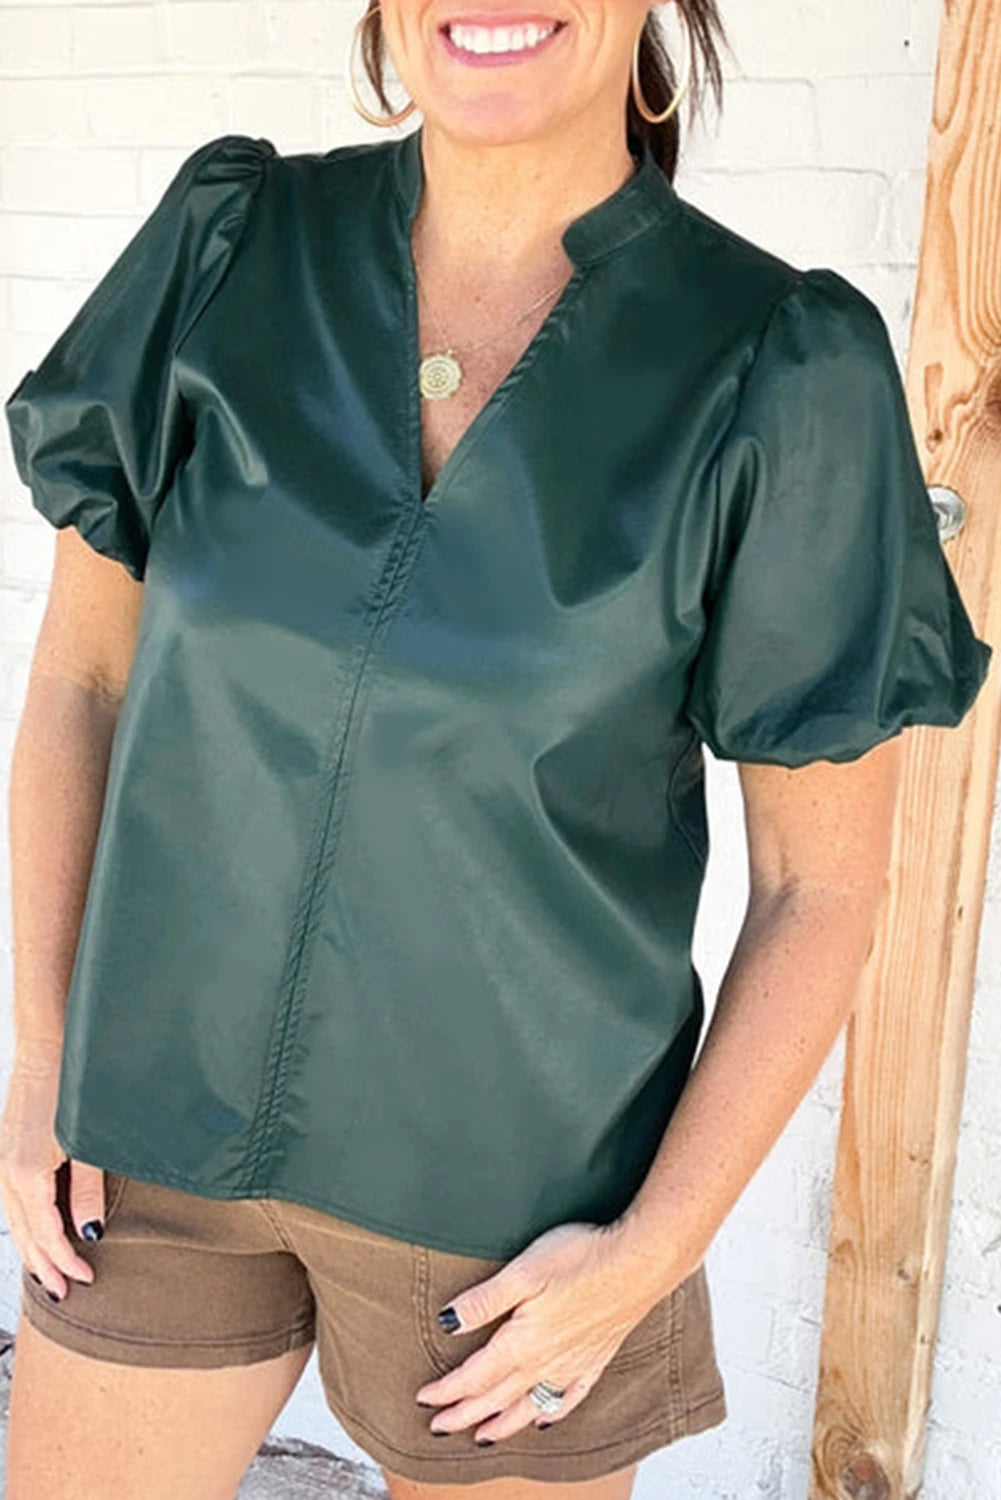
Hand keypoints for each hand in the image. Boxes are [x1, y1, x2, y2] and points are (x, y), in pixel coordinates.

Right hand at [0, 1049, 106, 1298]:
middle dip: (45, 1265)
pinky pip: (10, 1201)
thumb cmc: (74, 1086)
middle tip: (66, 1292)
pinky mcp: (6, 1151)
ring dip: (31, 1248)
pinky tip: (36, 1229)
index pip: (47, 1235)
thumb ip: (87, 1190)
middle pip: (24, 1235)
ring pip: (13, 1220)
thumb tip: (90, 1231)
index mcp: (28, 1173)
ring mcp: (2, 1162)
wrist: (49, 1044)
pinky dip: (23, 1223)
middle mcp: (7, 1173)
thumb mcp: (88, 1144)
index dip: (66, 1261)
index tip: (86, 1279)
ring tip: (49, 1271)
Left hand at [414, 1218, 670, 1444]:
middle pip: (497, 1397)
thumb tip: (447, 1323)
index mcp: (523, 1342)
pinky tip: (544, 1420)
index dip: (448, 1390)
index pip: (476, 1375)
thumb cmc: (581, 1258)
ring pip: (530, 1407)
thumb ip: (484, 1301)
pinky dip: (552, 1413)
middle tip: (439, 1427)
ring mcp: (573, 1365)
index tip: (424, 1399)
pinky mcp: (597, 1359)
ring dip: (503, 1423)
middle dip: (465, 1414)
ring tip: (483, 1436)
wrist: (639, 1262)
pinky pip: (568, 1399)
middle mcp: (546, 1363)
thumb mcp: (523, 1271)